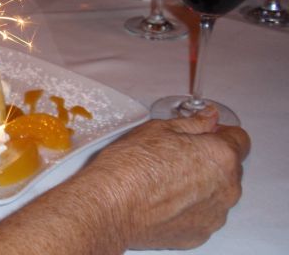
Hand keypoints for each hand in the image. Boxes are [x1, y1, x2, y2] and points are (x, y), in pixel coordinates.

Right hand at [86, 106, 248, 249]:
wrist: (111, 206)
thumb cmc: (131, 166)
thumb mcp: (159, 129)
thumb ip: (193, 123)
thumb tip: (209, 117)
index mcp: (220, 156)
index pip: (239, 139)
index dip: (220, 133)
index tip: (203, 133)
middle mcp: (226, 188)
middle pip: (229, 167)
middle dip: (209, 159)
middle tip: (175, 154)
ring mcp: (214, 215)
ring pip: (216, 192)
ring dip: (201, 184)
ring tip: (165, 179)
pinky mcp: (199, 234)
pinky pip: (202, 214)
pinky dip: (189, 206)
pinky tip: (162, 198)